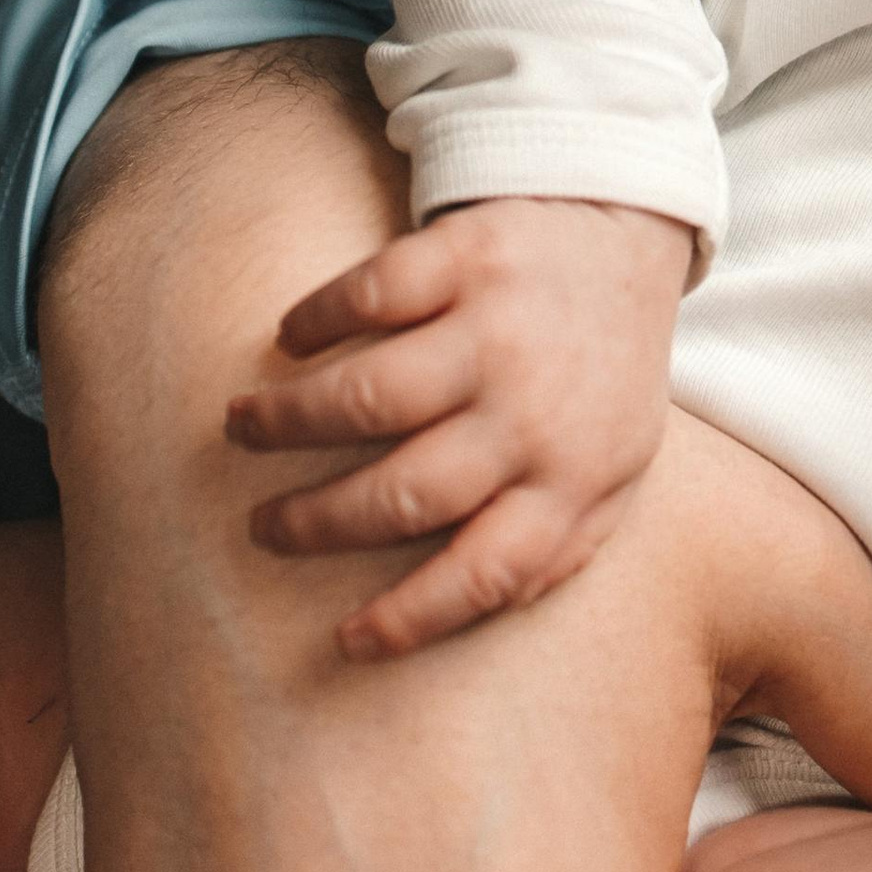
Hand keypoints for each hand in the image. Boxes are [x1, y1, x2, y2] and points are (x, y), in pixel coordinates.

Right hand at [223, 198, 695, 656]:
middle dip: (316, 522)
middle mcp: (535, 411)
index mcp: (575, 478)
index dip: (410, 618)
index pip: (488, 573)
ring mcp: (501, 329)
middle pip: (404, 492)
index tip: (344, 640)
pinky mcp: (469, 253)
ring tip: (243, 428)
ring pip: (368, 395)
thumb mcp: (614, 466)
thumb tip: (480, 603)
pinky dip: (314, 320)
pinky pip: (369, 294)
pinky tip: (290, 339)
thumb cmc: (600, 370)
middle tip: (264, 526)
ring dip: (288, 420)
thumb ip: (563, 541)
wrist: (629, 230)